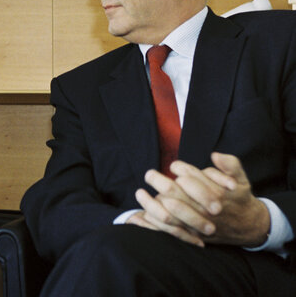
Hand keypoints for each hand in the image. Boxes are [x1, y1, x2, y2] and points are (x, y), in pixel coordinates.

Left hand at [133, 153, 269, 246]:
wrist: (249, 227)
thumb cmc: (240, 198)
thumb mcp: (242, 179)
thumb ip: (231, 165)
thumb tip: (214, 155)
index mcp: (216, 193)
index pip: (189, 177)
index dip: (179, 169)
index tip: (173, 167)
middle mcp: (205, 209)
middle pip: (175, 192)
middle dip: (158, 181)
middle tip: (149, 174)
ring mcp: (198, 224)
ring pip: (169, 214)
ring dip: (151, 203)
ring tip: (140, 193)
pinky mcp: (193, 235)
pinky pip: (169, 230)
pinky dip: (153, 223)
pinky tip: (141, 214)